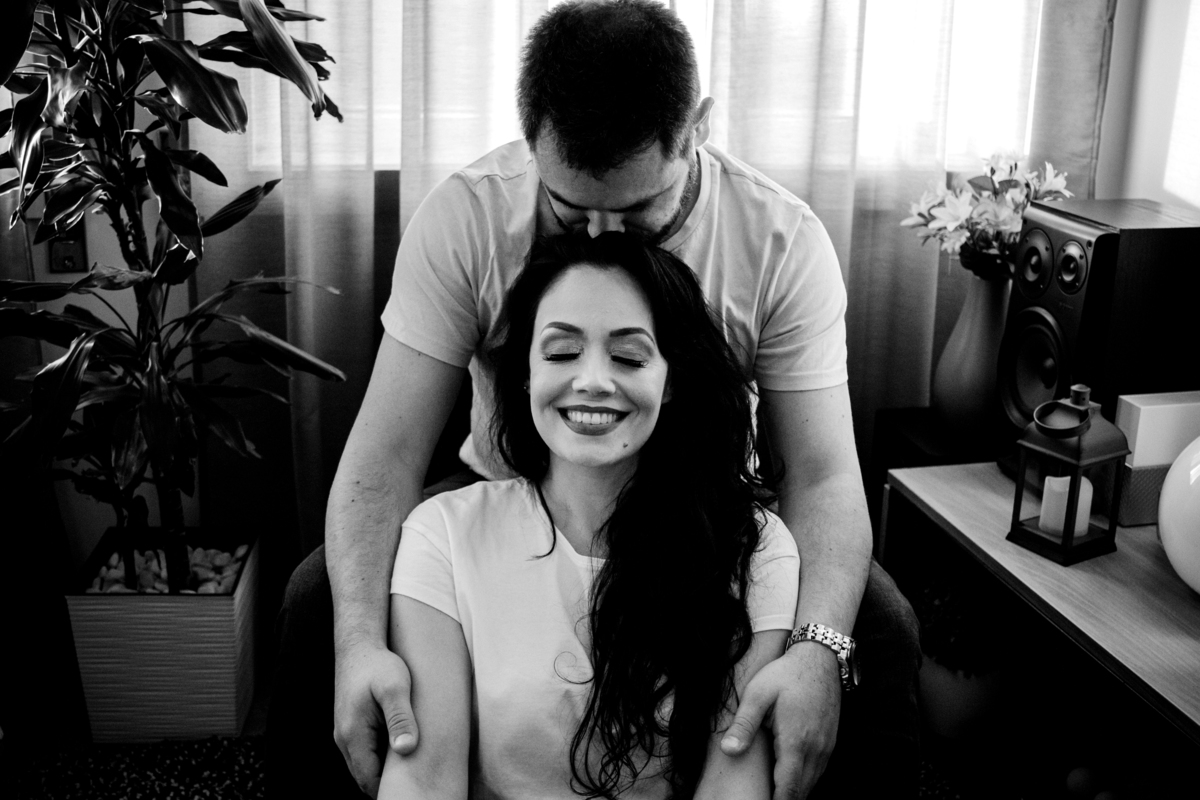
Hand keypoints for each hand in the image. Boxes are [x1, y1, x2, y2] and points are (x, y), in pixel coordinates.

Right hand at [333, 642, 419, 796]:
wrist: (359, 644)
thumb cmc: (378, 664)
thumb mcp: (395, 687)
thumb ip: (401, 718)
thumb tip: (406, 749)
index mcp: (354, 735)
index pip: (369, 780)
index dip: (390, 790)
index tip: (415, 790)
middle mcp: (345, 739)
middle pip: (365, 777)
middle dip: (388, 784)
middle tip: (417, 785)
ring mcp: (345, 733)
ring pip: (364, 765)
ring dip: (384, 771)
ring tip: (413, 770)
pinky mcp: (351, 726)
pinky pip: (365, 752)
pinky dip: (380, 758)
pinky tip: (401, 751)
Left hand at [720, 642, 841, 799]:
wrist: (819, 657)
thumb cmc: (785, 674)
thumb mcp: (758, 693)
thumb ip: (744, 724)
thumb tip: (727, 749)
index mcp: (796, 741)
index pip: (788, 789)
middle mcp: (816, 749)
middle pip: (801, 792)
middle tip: (763, 799)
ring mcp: (826, 747)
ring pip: (811, 784)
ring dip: (794, 792)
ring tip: (773, 794)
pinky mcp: (829, 742)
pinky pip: (818, 772)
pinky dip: (804, 781)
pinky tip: (789, 779)